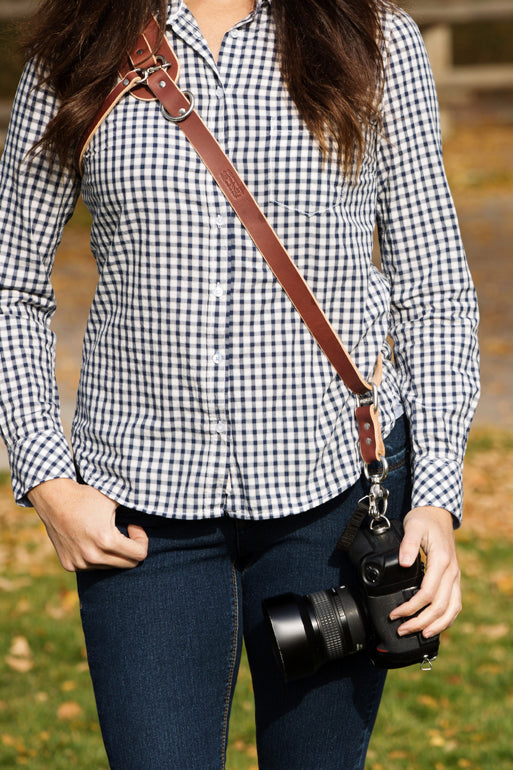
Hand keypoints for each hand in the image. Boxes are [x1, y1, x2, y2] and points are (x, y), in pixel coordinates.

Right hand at [28, 478, 148, 571]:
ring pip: (110, 566)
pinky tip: (91, 539)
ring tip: (106, 533)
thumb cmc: (87, 497)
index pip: (140, 555)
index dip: (141, 539)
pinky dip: (97, 556)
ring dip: (114, 553)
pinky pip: (93, 566)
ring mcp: (80, 563)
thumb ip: (135, 509)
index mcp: (107, 541)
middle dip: (131, 548)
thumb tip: (157, 507)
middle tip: (125, 531)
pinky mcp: (69, 565)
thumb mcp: (115, 499)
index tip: (133, 526)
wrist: (55, 499)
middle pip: (128, 564)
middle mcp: (93, 556)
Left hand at [389, 506, 460, 638]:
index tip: (395, 614)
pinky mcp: (454, 579)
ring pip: (452, 609)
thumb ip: (407, 544)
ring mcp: (455, 577)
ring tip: (421, 635)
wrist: (437, 513)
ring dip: (437, 625)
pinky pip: (455, 604)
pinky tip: (436, 625)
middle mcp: (452, 572)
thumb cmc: (424, 520)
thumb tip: (403, 563)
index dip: (411, 607)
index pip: (428, 593)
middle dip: (420, 622)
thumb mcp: (413, 526)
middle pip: (440, 606)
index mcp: (441, 561)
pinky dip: (447, 618)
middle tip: (402, 630)